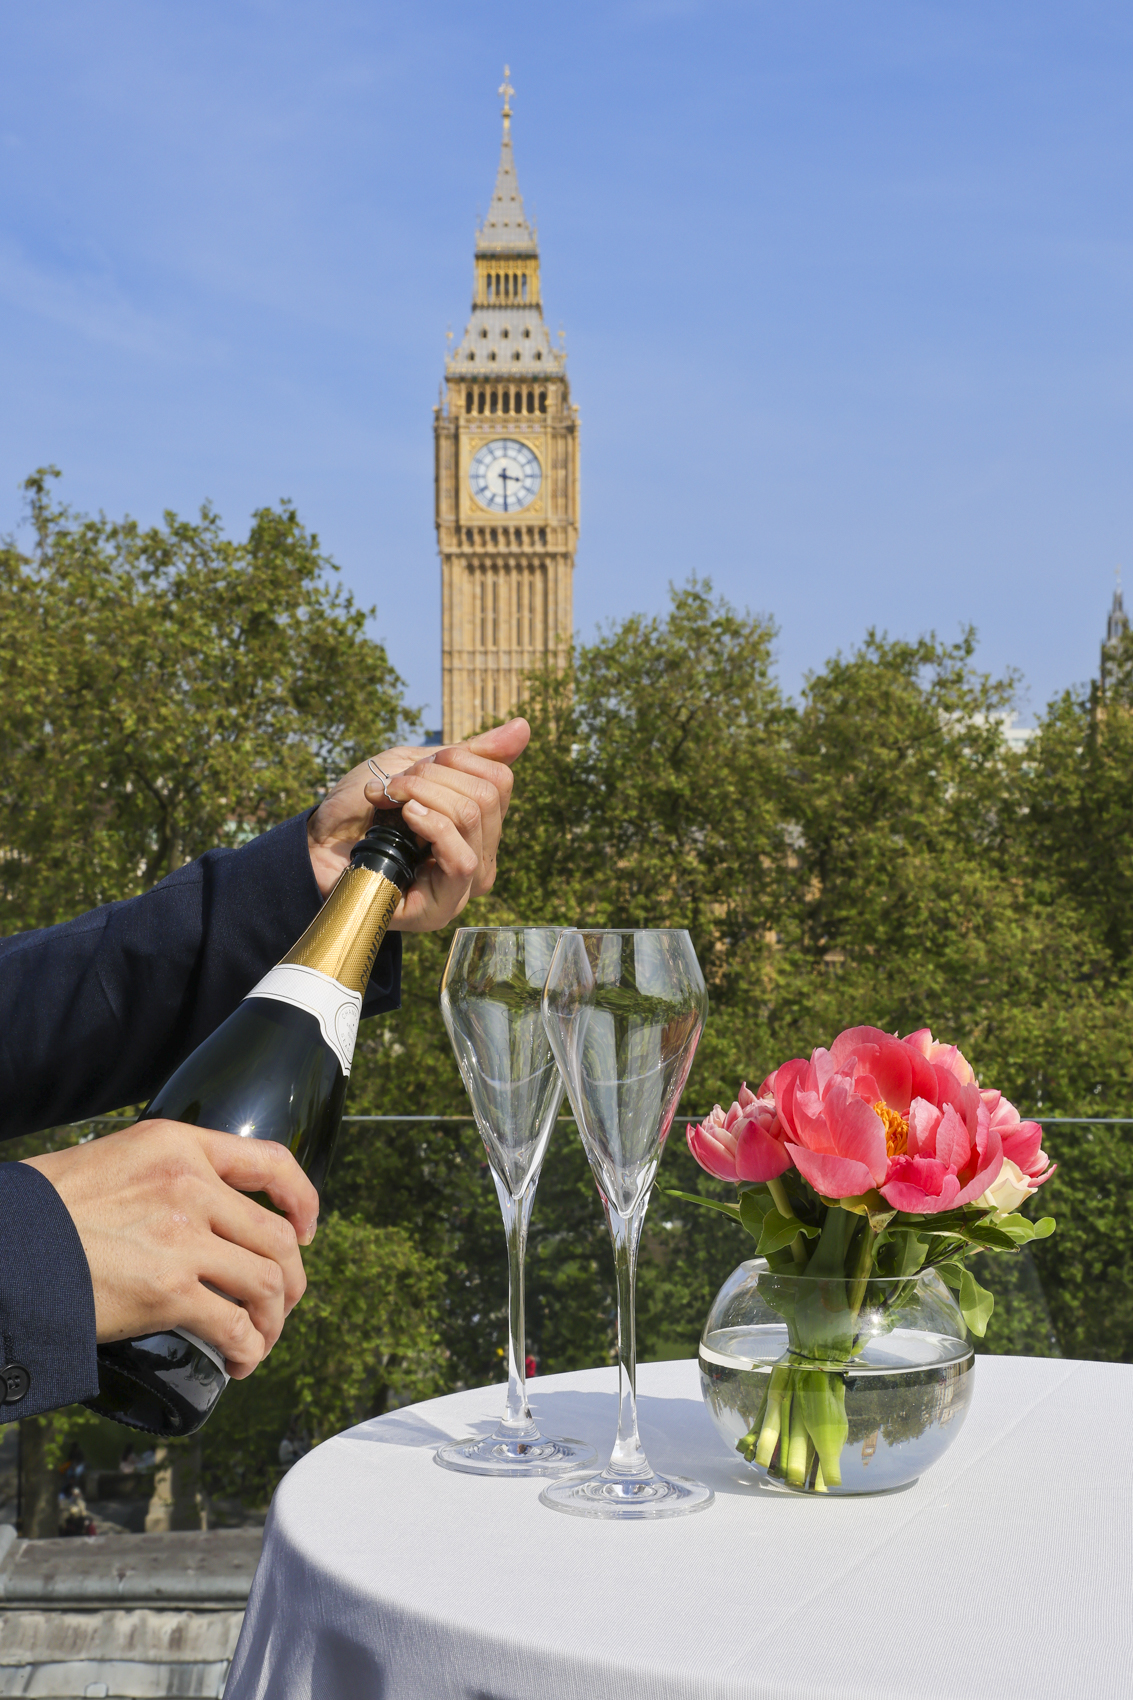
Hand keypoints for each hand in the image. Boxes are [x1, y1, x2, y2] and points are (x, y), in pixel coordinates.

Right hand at [24, 1123, 318, 1377]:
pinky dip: (248, 1349)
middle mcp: (189, 1184)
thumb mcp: (111, 1162)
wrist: (4, 1244)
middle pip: (277, 1235)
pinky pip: (234, 1326)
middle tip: (282, 1302)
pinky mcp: (167, 1291)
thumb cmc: (43, 1210)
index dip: (303, 1198)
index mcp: (177, 1145)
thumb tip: (193, 1213)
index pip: (271, 1162)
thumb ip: (159, 1176)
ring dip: (273, 1319)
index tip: (307, 1228)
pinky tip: (238, 1361)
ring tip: (259, 1340)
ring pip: (266, 1282)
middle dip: (291, 1277)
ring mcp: (182, 1237)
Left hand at [307, 718, 529, 928]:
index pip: (500, 779)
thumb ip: (470, 754)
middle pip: (487, 796)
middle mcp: (480, 855)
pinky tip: (406, 819)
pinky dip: (432, 826)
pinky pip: (461, 859)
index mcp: (479, 824)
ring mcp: (465, 884)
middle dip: (432, 777)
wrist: (316, 844)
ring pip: (472, 818)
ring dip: (423, 796)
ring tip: (390, 801)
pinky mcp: (444, 906)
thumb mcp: (416, 767)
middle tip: (393, 786)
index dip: (456, 759)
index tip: (412, 768)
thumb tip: (525, 725)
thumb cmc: (362, 809)